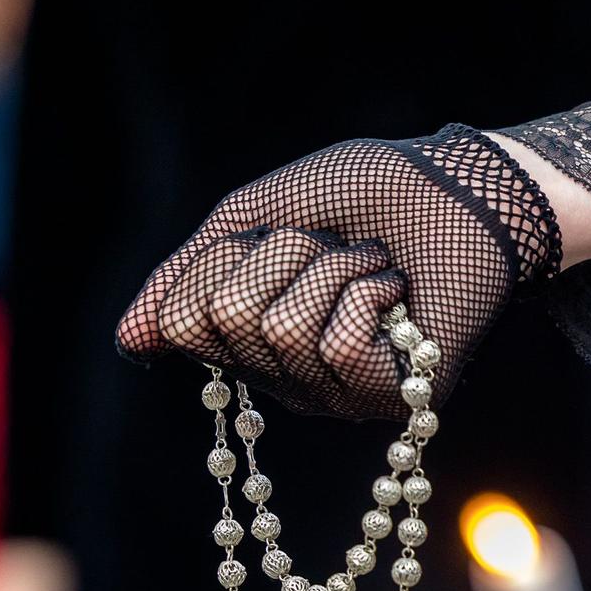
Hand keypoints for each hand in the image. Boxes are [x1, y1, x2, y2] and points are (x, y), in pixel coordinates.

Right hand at [116, 125, 560, 420]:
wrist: (459, 190)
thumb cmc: (363, 197)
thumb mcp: (255, 218)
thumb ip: (189, 275)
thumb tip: (131, 339)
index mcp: (250, 336)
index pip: (185, 320)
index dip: (221, 263)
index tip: (270, 241)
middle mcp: (285, 377)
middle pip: (229, 322)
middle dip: (279, 258)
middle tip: (327, 249)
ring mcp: (333, 395)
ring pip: (283, 331)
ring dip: (330, 271)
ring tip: (370, 267)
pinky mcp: (385, 400)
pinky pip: (335, 345)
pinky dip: (366, 294)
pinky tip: (396, 295)